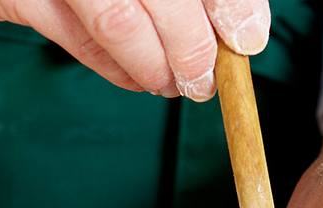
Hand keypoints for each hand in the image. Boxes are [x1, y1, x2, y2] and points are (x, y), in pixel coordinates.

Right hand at [0, 0, 269, 99]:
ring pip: (118, 25)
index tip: (246, 37)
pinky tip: (139, 78)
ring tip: (177, 84)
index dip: (228, 4)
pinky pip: (76, 40)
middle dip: (191, 48)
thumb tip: (243, 27)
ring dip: (155, 67)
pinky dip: (116, 68)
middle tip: (205, 78)